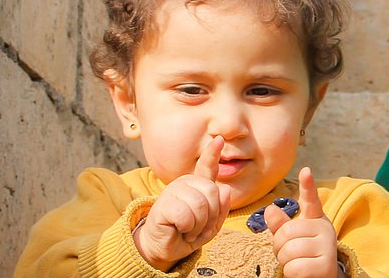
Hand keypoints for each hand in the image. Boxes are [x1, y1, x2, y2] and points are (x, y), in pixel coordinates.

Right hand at [135, 136, 231, 270]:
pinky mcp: (162, 204)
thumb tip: (225, 189)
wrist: (166, 248)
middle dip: (211, 216)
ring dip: (199, 225)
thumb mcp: (211, 224)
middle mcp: (184, 183)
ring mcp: (172, 191)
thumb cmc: (188, 233)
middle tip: (198, 226)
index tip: (219, 139)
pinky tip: (179, 229)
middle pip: (213, 192)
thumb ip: (221, 208)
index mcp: (197, 186)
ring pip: (200, 205)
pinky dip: (188, 228)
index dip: (213, 154)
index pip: (207, 167)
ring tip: (189, 229)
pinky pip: (186, 215)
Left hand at [266, 167, 338, 277]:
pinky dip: (291, 273)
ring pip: (289, 251)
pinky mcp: (326, 265)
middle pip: (286, 232)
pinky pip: (295, 267)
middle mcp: (325, 229)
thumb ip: (280, 225)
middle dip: (279, 248)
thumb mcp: (291, 239)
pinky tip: (301, 273)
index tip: (306, 170)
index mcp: (316, 220)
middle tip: (289, 255)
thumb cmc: (304, 257)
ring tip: (296, 264)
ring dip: (285, 262)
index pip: (311, 200)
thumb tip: (269, 209)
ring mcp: (328, 246)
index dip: (307, 186)